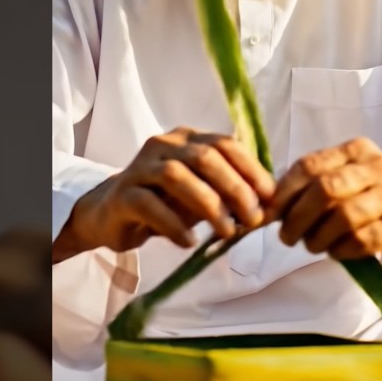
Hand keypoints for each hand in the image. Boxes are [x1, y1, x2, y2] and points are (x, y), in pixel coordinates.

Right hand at [54, 127, 275, 261]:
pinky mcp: (122, 194)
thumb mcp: (201, 194)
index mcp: (187, 139)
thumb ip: (230, 196)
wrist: (111, 214)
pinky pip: (149, 204)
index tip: (270, 197)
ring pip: (176, 176)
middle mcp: (163, 145)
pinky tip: (188, 242)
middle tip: (253, 218)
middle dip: (234, 188)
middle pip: (204, 157)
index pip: (225, 144)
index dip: (250, 169)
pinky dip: (173, 223)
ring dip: (208, 204)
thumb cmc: (164, 202)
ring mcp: (140, 167)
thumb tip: (268, 209)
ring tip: (226, 232)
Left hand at [269, 137, 381, 263]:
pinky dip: (340, 250)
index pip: (310, 165)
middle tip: (286, 236)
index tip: (270, 212)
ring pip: (343, 217)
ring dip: (317, 237)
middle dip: (298, 216)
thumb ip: (313, 183)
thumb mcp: (350, 175)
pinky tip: (335, 251)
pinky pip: (360, 241)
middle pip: (325, 189)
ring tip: (310, 245)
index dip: (284, 191)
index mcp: (357, 151)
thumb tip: (268, 204)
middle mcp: (375, 169)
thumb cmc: (375, 194)